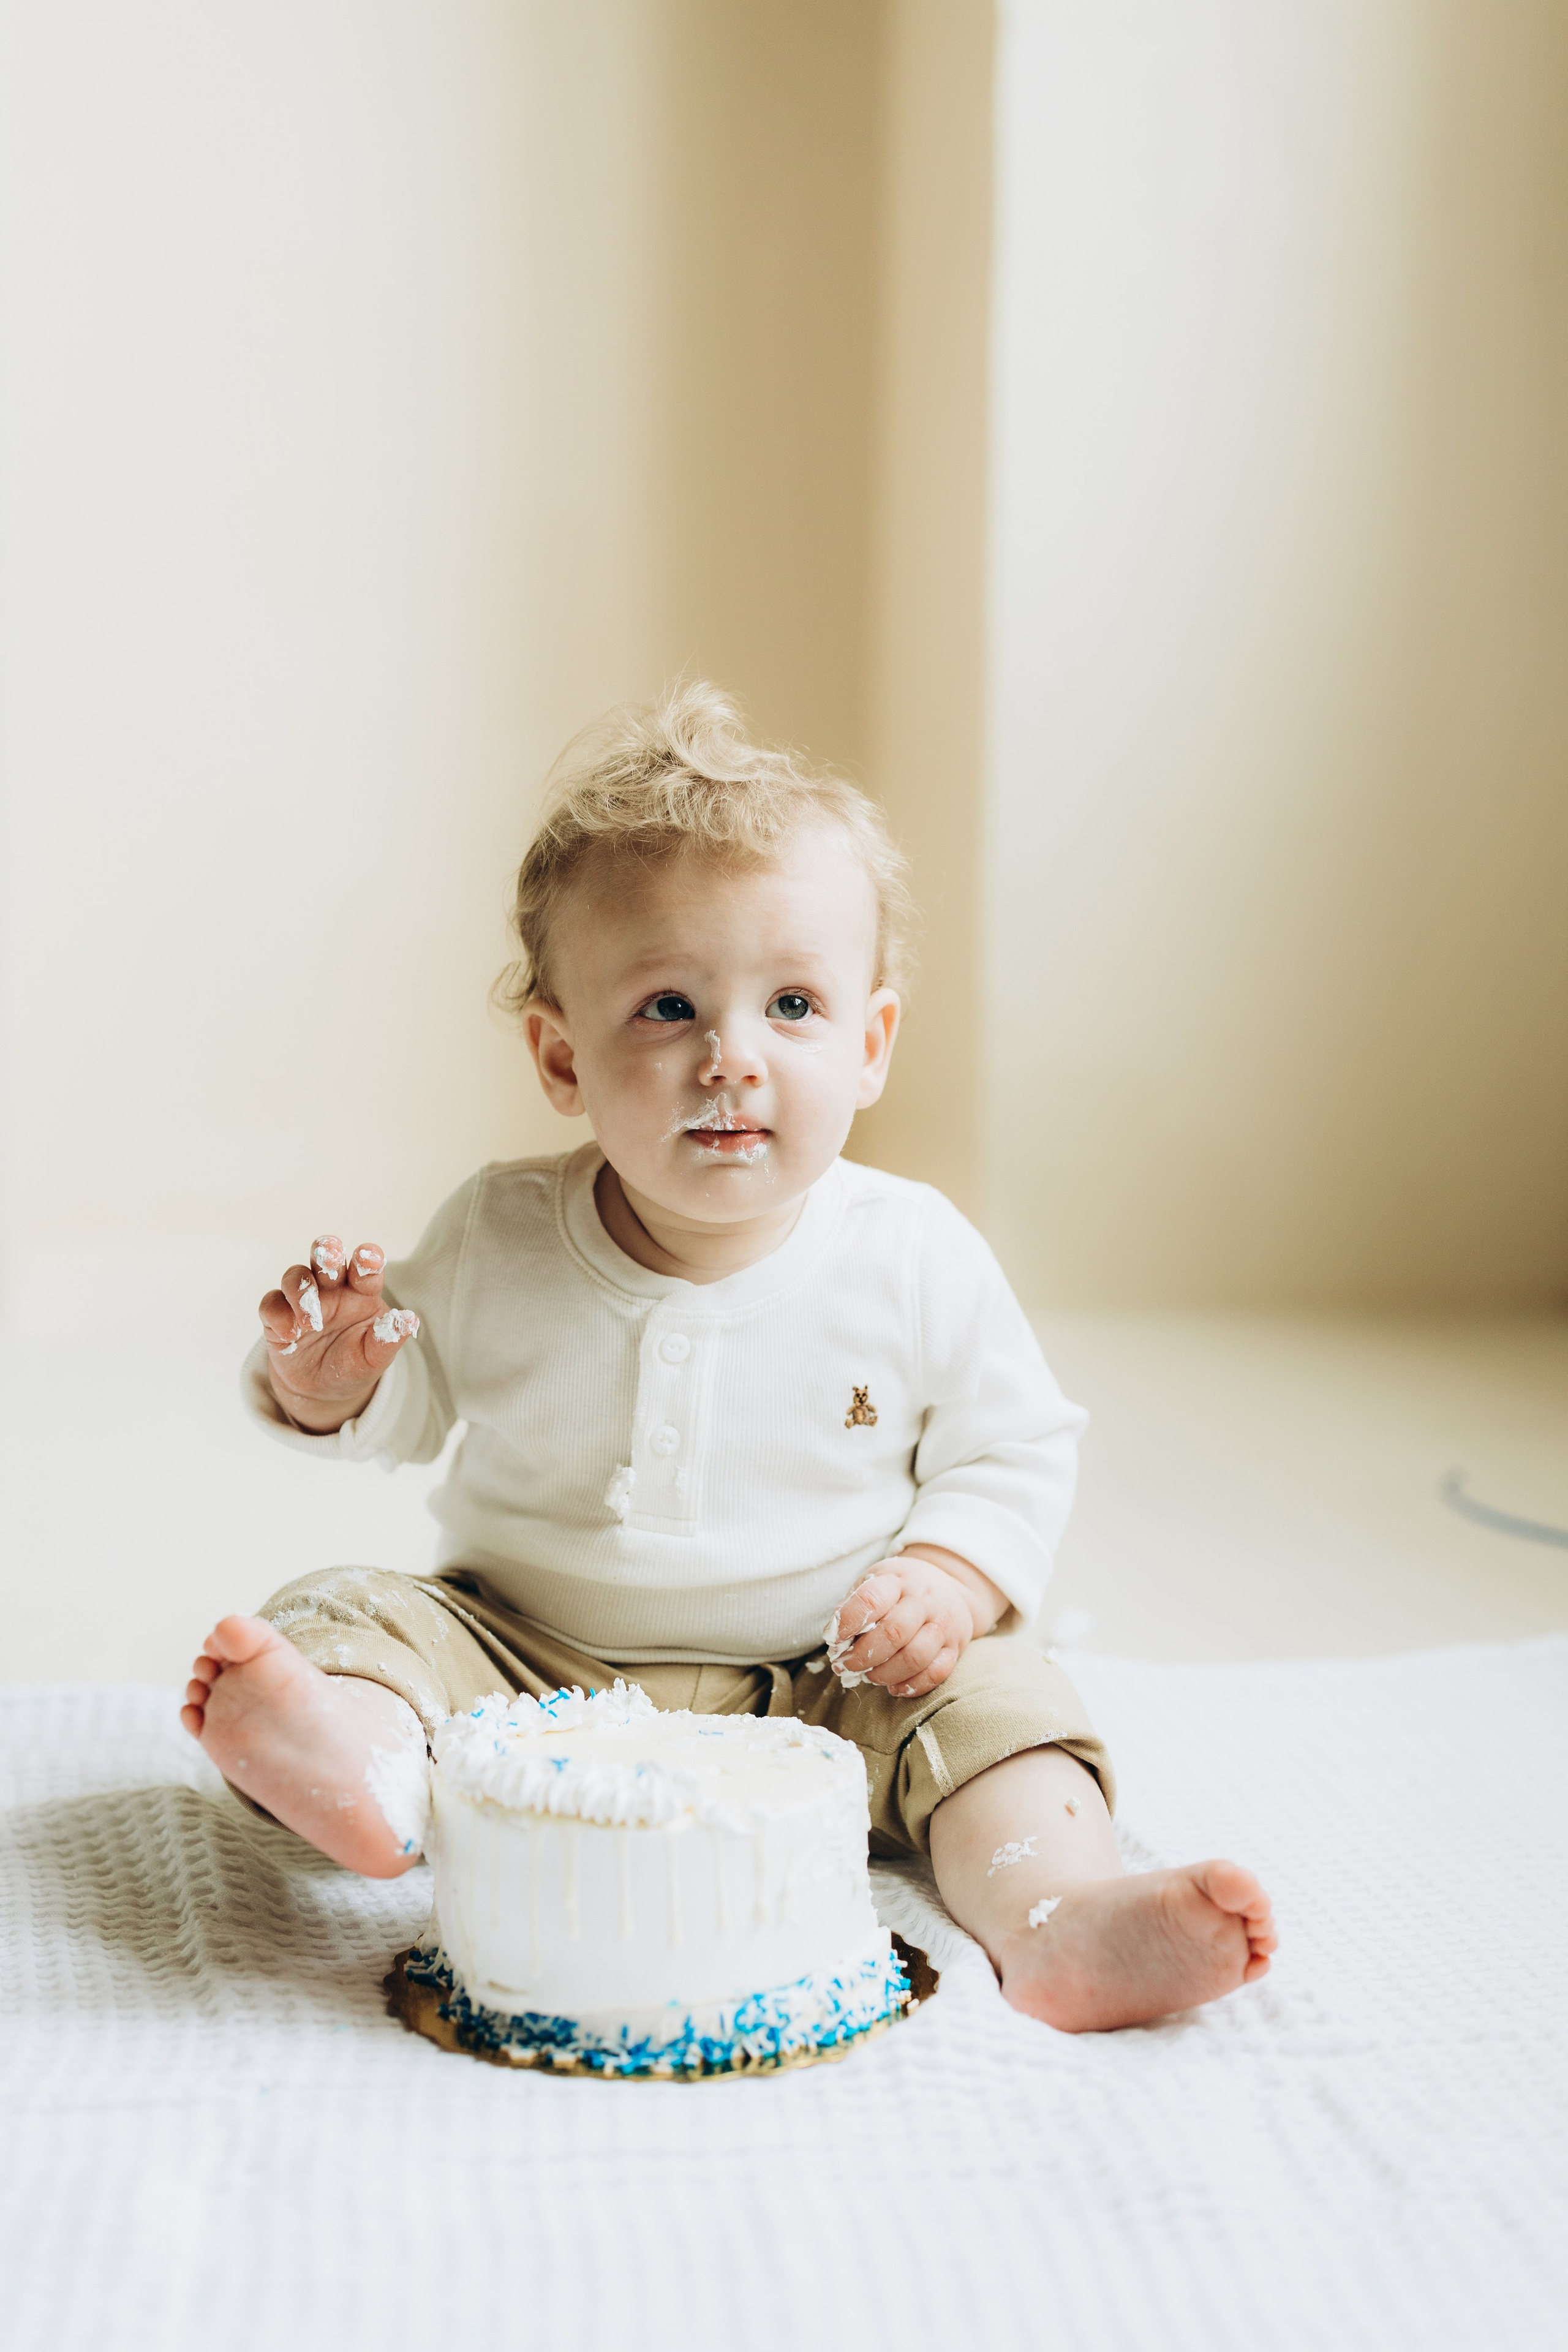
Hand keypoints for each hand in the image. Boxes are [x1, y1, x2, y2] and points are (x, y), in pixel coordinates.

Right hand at [259, 1234, 418, 1433]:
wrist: (323, 1389)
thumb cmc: (355, 1364)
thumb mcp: (375, 1357)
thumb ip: (388, 1338)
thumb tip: (409, 1321)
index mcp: (362, 1290)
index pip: (365, 1266)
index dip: (367, 1259)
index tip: (368, 1259)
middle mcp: (332, 1288)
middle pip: (327, 1257)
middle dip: (327, 1252)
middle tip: (328, 1255)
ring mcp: (302, 1299)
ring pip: (296, 1276)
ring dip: (302, 1291)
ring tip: (313, 1322)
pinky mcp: (277, 1315)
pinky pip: (272, 1304)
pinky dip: (279, 1315)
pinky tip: (291, 1334)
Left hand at [823, 1545, 1006, 1698]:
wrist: (947, 1585)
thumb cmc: (901, 1588)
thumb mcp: (877, 1581)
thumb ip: (855, 1605)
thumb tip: (834, 1636)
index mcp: (898, 1580)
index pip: (871, 1600)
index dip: (848, 1622)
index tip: (834, 1638)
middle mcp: (925, 1600)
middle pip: (894, 1633)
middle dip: (863, 1656)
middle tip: (845, 1665)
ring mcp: (943, 1624)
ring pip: (915, 1657)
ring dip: (885, 1674)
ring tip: (868, 1676)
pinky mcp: (955, 1647)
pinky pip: (937, 1673)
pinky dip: (912, 1686)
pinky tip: (893, 1687)